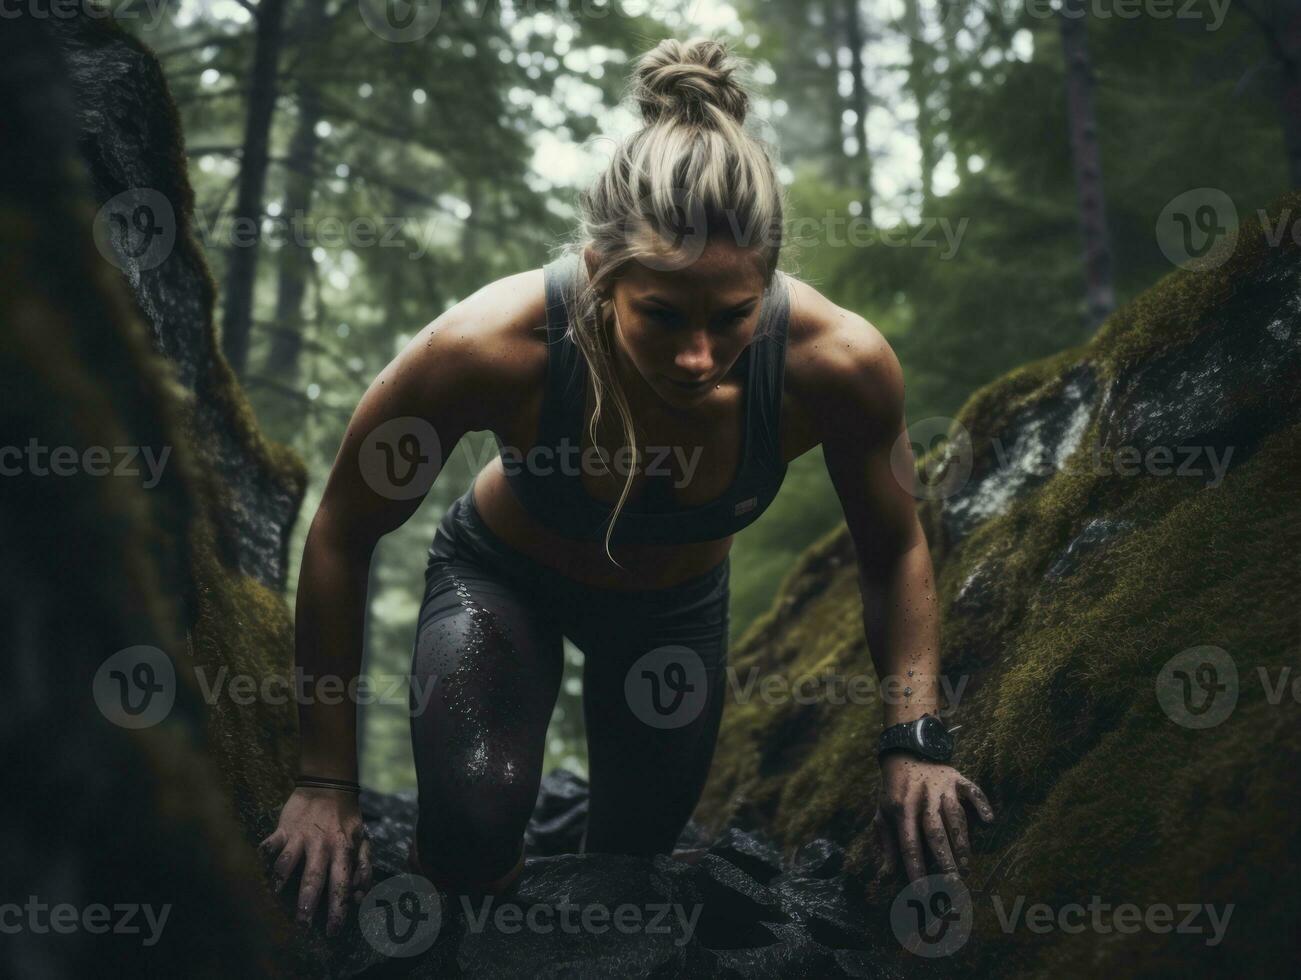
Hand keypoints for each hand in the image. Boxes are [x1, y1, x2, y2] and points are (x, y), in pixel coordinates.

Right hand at [259, 787, 372, 936]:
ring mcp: (301, 837)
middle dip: (307, 903)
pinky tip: (262, 862)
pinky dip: (266, 853)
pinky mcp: (284, 829)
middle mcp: (322, 846)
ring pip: (289, 862)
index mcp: (343, 850)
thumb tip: (360, 895)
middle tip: (302, 925)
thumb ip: (363, 867)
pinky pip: (271, 844)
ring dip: (283, 879)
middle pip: (314, 878)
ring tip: (278, 894)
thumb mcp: (362, 839)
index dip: (338, 909)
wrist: (328, 784)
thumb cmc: (346, 818)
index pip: (341, 885)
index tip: (333, 930)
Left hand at [871, 753, 993, 883]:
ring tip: (967, 865)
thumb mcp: (883, 814)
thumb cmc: (894, 791)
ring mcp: (941, 787)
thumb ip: (885, 845)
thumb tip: (884, 877)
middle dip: (944, 859)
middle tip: (953, 884)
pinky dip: (981, 803)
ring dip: (961, 840)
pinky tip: (989, 820)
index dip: (915, 868)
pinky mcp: (957, 778)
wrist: (906, 752)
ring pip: (954, 816)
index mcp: (901, 809)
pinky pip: (971, 790)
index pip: (908, 844)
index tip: (921, 892)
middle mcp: (922, 798)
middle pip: (934, 832)